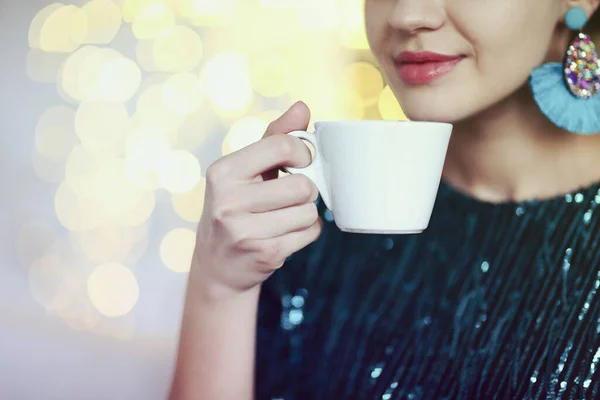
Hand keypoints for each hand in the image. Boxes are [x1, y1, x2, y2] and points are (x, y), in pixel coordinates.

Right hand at [191, 102, 322, 300]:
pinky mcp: (263, 254)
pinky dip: (305, 233)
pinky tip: (284, 235)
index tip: (299, 162)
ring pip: (308, 211)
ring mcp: (244, 230)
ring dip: (305, 214)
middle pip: (302, 185)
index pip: (282, 145)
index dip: (302, 153)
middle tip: (289, 198)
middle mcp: (228, 200)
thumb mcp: (246, 171)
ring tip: (283, 218)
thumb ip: (275, 137)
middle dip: (304, 191)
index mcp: (223, 171)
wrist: (217, 266)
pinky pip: (310, 233)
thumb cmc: (236, 209)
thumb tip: (303, 106)